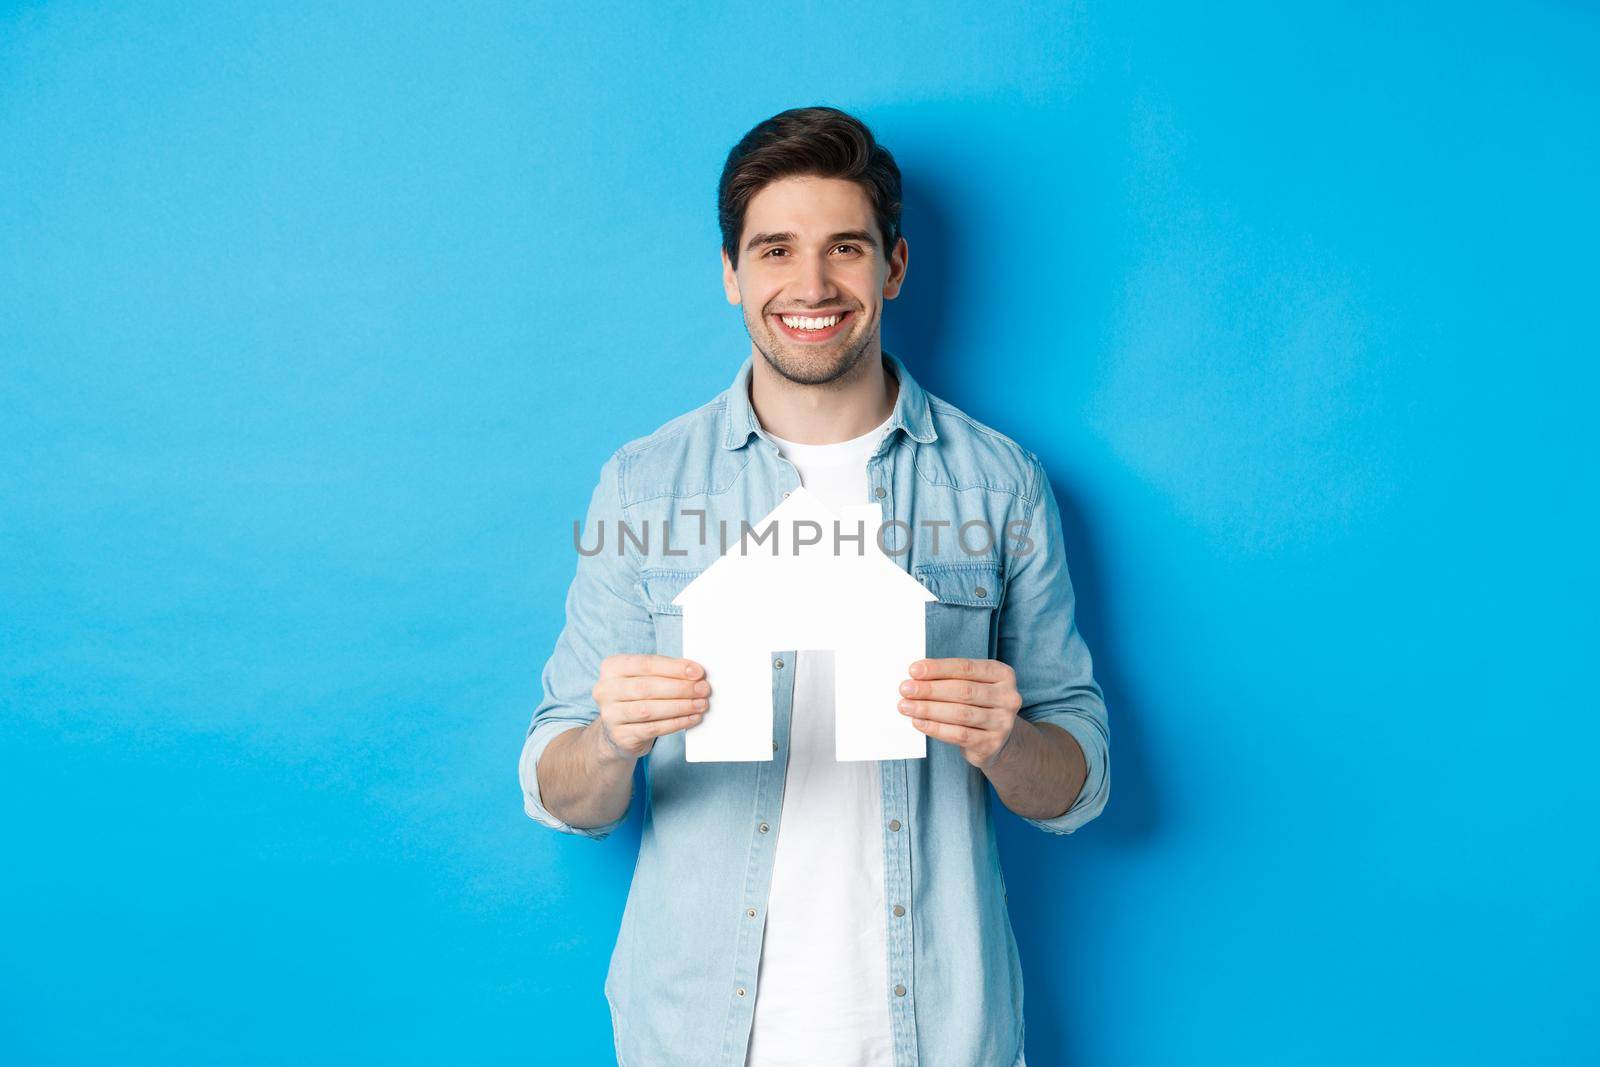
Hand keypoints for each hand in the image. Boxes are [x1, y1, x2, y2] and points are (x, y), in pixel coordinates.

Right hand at [592, 654, 710, 761]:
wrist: (618, 731)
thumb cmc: (637, 698)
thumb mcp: (644, 678)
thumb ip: (665, 673)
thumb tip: (696, 673)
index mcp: (612, 667)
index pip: (645, 664)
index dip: (674, 667)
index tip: (697, 671)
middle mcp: (605, 690)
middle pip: (647, 687)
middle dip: (680, 688)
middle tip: (703, 689)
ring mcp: (610, 714)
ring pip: (649, 710)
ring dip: (680, 706)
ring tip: (700, 704)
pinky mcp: (620, 736)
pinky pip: (652, 729)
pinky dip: (675, 723)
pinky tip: (691, 718)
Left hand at [898, 657, 1022, 768]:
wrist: (998, 740)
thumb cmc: (977, 705)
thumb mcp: (972, 685)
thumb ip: (950, 679)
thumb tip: (915, 677)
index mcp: (1002, 674)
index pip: (966, 668)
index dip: (938, 668)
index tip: (913, 670)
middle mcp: (1008, 697)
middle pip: (963, 691)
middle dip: (930, 690)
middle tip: (905, 690)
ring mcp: (1003, 722)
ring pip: (960, 714)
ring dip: (929, 709)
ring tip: (906, 706)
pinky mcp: (992, 743)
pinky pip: (959, 735)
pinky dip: (936, 728)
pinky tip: (919, 722)